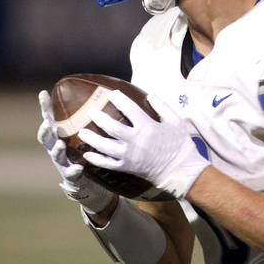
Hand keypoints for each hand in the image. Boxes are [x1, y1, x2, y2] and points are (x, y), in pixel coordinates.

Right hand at [38, 90, 113, 213]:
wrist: (84, 179)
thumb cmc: (81, 151)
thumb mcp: (80, 133)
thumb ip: (84, 118)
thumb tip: (98, 92)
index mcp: (58, 135)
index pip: (49, 119)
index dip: (45, 107)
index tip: (43, 94)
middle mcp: (56, 148)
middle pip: (46, 138)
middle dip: (45, 131)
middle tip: (47, 123)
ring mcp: (61, 162)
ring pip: (56, 156)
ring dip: (57, 150)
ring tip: (61, 144)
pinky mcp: (70, 175)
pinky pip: (71, 173)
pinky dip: (74, 170)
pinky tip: (79, 168)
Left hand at [78, 90, 209, 198]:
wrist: (181, 170)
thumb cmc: (180, 144)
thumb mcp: (176, 121)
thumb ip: (162, 106)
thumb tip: (150, 95)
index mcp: (148, 127)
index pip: (129, 109)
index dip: (119, 100)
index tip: (111, 94)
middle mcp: (136, 141)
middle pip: (112, 128)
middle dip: (99, 118)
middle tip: (90, 112)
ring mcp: (130, 156)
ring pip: (105, 147)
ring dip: (92, 139)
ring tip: (82, 132)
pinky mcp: (128, 167)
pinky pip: (108, 164)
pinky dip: (96, 160)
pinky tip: (87, 154)